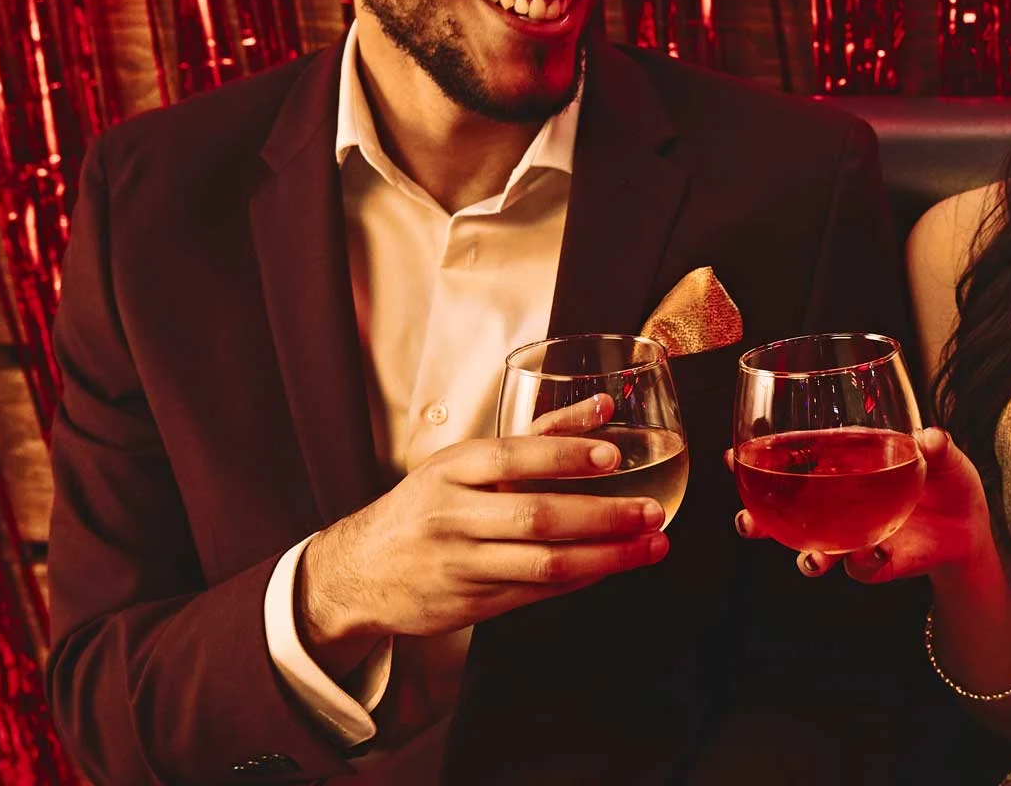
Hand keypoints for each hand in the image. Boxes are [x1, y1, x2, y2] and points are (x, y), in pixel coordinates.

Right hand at [297, 394, 667, 674]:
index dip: (565, 455)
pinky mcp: (473, 604)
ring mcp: (463, 564)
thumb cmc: (425, 506)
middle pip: (537, 516)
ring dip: (607, 556)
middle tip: (651, 512)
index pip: (513, 456)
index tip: (613, 456)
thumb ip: (536, 434)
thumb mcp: (464, 462)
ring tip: (650, 545)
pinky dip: (582, 578)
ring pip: (545, 563)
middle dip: (603, 516)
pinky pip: (538, 591)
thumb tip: (602, 407)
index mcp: (452, 470)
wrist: (359, 573)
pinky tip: (613, 566)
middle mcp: (455, 516)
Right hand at [731, 426, 997, 585]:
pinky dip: (863, 565)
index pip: (793, 462)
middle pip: (786, 516)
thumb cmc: (945, 478)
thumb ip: (937, 446)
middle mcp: (837, 506)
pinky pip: (864, 569)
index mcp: (842, 467)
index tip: (732, 456)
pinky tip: (870, 556)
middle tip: (746, 521)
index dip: (760, 460)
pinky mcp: (880, 564)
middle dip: (759, 522)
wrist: (970, 526)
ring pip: (816, 552)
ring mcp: (855, 538)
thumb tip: (928, 436)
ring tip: (811, 559)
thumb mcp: (944, 455)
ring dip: (809, 558)